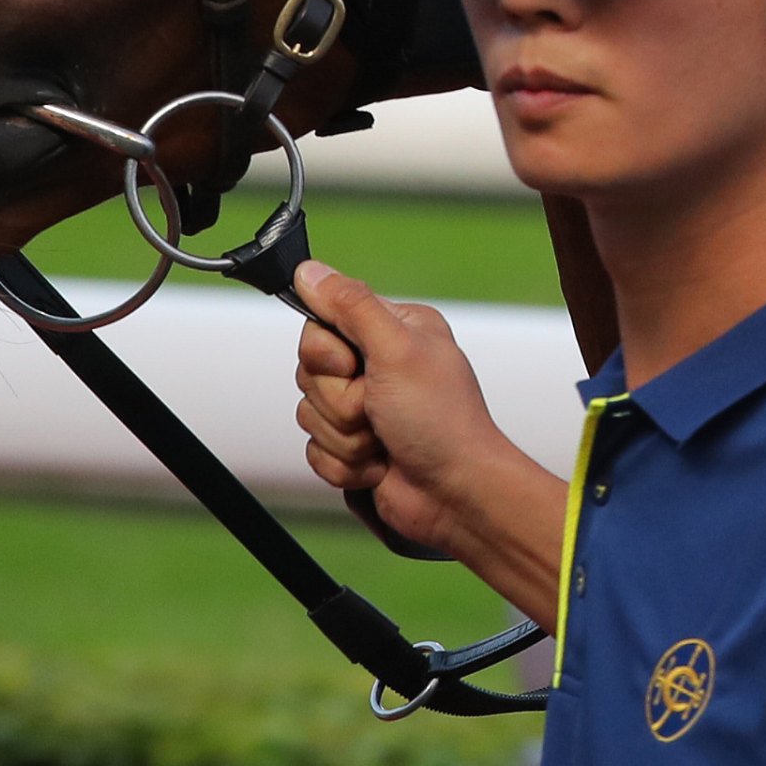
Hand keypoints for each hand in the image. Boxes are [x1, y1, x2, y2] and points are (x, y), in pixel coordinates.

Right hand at [293, 259, 561, 617]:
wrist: (455, 494)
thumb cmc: (441, 421)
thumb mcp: (397, 350)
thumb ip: (351, 307)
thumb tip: (309, 270)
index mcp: (393, 330)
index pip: (321, 324)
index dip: (327, 353)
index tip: (353, 366)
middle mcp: (378, 364)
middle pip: (310, 372)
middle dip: (341, 401)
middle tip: (379, 409)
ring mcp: (366, 408)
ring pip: (310, 415)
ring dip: (347, 437)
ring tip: (386, 440)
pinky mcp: (355, 448)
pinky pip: (316, 452)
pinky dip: (345, 466)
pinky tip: (380, 466)